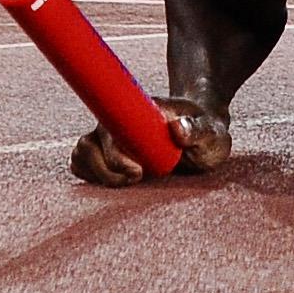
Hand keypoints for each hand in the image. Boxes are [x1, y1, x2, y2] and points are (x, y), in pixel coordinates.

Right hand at [69, 96, 228, 186]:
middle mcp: (118, 119)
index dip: (116, 156)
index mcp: (139, 110)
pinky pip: (81, 162)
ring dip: (98, 174)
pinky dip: (90, 175)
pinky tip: (115, 180)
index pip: (111, 130)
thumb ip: (198, 130)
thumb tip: (177, 128)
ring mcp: (109, 134)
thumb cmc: (207, 130)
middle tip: (138, 179)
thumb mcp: (212, 132)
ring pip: (82, 153)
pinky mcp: (105, 150)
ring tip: (128, 182)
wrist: (201, 128)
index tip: (138, 173)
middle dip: (107, 171)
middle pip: (89, 145)